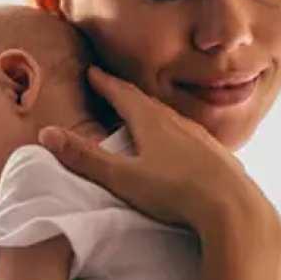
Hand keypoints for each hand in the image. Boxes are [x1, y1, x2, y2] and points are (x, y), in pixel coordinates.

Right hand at [39, 66, 278, 236]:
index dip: (105, 83)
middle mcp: (178, 123)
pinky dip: (177, 133)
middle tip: (113, 88)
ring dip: (153, 113)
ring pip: (172, 118)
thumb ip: (85, 158)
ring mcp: (201, 138)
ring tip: (143, 115)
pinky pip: (191, 137)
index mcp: (152, 123)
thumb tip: (47, 134)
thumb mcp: (122, 178)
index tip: (93, 71)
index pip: (122, 95)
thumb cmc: (175, 192)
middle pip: (147, 102)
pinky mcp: (218, 156)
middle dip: (127, 94)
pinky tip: (181, 146)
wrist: (233, 208)